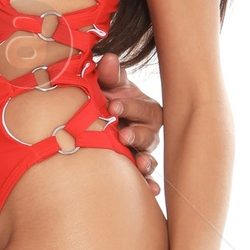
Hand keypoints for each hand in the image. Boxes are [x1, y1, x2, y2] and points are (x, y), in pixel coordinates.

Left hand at [95, 51, 161, 196]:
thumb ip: (109, 74)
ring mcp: (143, 151)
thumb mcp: (108, 85)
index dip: (130, 107)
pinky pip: (146, 178)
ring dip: (146, 162)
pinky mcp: (135, 168)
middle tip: (123, 136)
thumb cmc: (107, 98)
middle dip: (137, 135)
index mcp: (144, 109)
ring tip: (139, 165)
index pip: (143, 108)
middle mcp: (148, 131)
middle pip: (149, 135)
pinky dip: (150, 184)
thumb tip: (109, 58)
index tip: (112, 105)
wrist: (97, 118)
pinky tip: (152, 191)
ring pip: (149, 157)